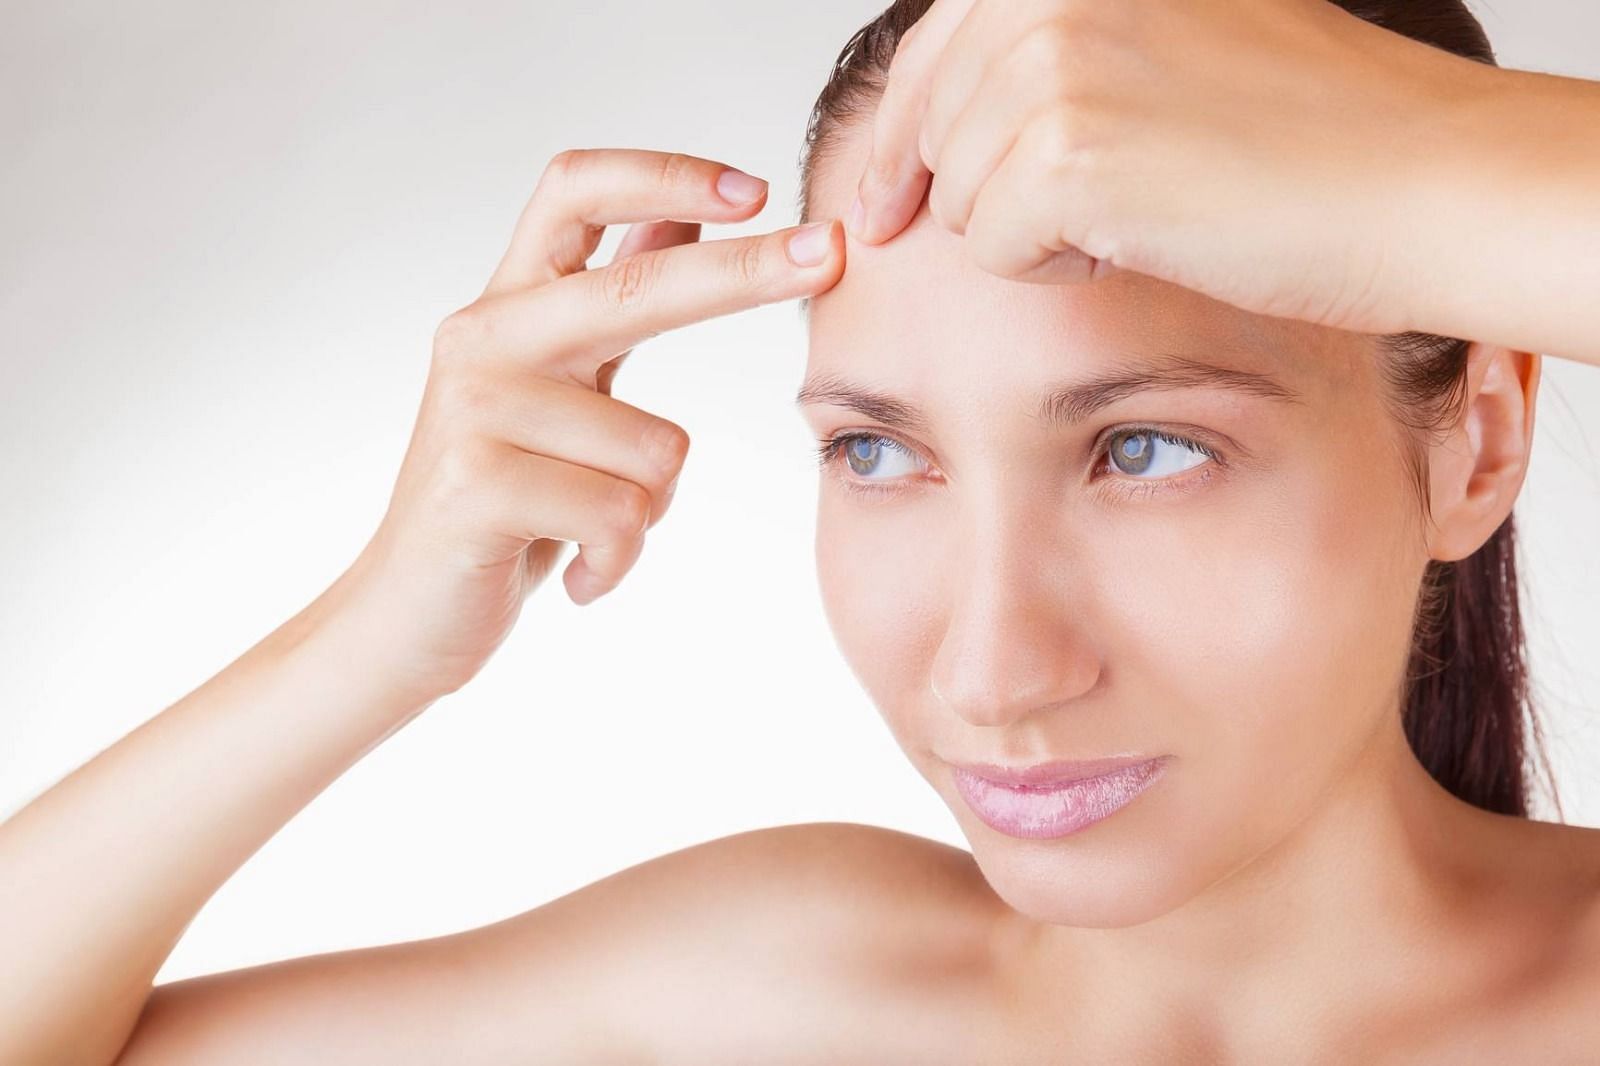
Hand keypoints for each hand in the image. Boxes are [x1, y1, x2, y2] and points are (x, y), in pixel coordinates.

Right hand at [338, 149, 843, 699]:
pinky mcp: (478, 485)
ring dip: (651, 509)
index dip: (663, 173)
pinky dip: (619, 560)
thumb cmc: (503, 499)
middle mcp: (484, 337)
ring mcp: (476, 409)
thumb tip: (685, 213)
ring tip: (591, 533)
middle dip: (746, 272)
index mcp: (508, 305)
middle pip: (638, 287)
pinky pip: (623, 515)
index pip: (574, 191)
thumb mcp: (561, 386)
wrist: (405, 614)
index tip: (754, 187)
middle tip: (832, 255)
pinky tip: (580, 575)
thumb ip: (613, 300)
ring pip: (659, 448)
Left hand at [848, 0, 1494, 333]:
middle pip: (936, 133)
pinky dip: (1053, 269)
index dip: (901, 140)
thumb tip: (938, 118)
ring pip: (961, 196)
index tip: (882, 203)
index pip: (932, 50)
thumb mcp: (1163, 37)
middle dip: (985, 194)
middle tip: (1084, 214)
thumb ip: (1055, 52)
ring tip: (1143, 209)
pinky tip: (1138, 240)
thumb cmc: (1311, 128)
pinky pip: (993, 248)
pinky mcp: (1065, 153)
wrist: (1415, 181)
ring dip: (1033, 230)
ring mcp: (1054, 62)